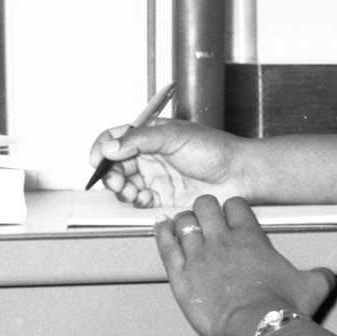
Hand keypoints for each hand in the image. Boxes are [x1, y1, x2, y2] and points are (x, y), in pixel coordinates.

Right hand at [88, 115, 254, 211]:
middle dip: (111, 174)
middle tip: (117, 181)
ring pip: (125, 184)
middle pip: (116, 164)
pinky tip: (146, 198)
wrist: (238, 174)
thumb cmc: (214, 149)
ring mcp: (155, 176)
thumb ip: (139, 140)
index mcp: (149, 134)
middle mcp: (149, 155)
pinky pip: (139, 200)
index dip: (102, 147)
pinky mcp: (163, 197)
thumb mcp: (174, 136)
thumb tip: (110, 146)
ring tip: (132, 191)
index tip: (98, 159)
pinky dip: (137, 201)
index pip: (115, 137)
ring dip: (122, 189)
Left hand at [152, 193, 335, 335]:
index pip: (236, 205)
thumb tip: (327, 276)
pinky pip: (165, 246)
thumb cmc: (281, 307)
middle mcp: (222, 240)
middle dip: (204, 209)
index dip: (232, 207)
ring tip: (183, 225)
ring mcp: (199, 256)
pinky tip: (160, 228)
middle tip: (205, 218)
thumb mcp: (312, 287)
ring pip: (183, 222)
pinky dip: (161, 234)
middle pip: (205, 206)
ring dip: (183, 221)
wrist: (258, 327)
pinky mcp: (181, 275)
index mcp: (251, 238)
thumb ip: (319, 276)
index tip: (231, 214)